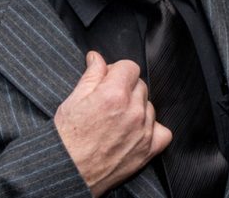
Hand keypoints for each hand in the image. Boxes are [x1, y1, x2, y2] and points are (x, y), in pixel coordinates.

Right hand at [56, 52, 170, 196]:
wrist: (67, 172)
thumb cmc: (66, 139)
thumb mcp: (73, 100)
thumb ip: (91, 75)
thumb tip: (97, 58)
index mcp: (114, 94)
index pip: (130, 66)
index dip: (117, 71)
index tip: (108, 79)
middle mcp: (133, 111)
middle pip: (140, 85)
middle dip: (125, 88)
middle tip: (108, 101)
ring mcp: (143, 131)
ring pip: (149, 106)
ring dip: (137, 108)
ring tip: (117, 119)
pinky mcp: (148, 150)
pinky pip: (162, 131)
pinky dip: (152, 128)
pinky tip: (137, 130)